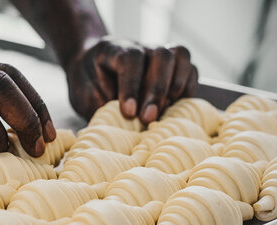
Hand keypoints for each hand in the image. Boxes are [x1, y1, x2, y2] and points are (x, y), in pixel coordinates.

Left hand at [64, 37, 197, 124]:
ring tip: (163, 112)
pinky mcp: (173, 66)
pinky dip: (186, 89)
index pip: (130, 59)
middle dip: (156, 90)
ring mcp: (159, 53)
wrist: (92, 67)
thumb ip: (101, 104)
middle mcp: (141, 47)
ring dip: (175, 87)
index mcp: (114, 50)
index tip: (128, 112)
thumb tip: (121, 124)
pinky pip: (190, 70)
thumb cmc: (89, 84)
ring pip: (180, 56)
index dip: (131, 85)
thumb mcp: (85, 95)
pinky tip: (173, 108)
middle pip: (160, 55)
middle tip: (148, 119)